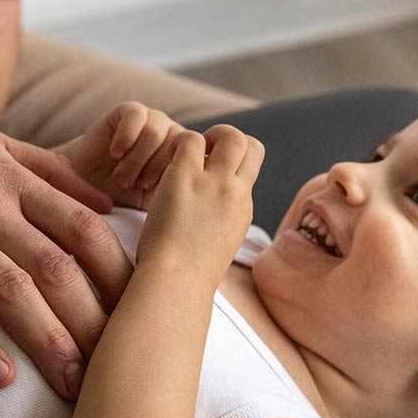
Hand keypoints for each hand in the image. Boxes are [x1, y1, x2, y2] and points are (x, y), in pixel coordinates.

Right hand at [0, 109, 129, 400]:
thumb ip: (49, 170)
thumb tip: (107, 201)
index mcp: (12, 177)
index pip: (82, 226)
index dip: (116, 271)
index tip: (141, 309)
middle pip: (54, 265)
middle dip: (91, 320)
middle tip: (115, 365)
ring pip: (8, 289)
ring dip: (46, 340)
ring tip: (72, 383)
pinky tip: (0, 378)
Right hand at [52, 102, 184, 209]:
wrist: (90, 182)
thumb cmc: (125, 195)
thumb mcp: (157, 200)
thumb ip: (179, 193)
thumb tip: (197, 197)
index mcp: (186, 155)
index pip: (194, 157)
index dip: (173, 173)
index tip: (152, 190)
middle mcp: (173, 135)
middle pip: (175, 144)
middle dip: (151, 169)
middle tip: (133, 186)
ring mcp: (154, 120)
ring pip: (154, 131)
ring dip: (136, 158)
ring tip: (122, 177)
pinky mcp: (132, 110)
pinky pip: (136, 116)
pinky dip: (125, 137)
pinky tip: (115, 154)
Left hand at [136, 125, 264, 286]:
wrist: (176, 282)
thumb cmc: (188, 274)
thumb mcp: (218, 245)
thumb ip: (221, 221)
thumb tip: (213, 214)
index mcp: (243, 207)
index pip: (253, 166)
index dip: (235, 159)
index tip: (212, 169)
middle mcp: (235, 192)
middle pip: (250, 144)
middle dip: (227, 140)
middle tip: (201, 154)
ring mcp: (214, 183)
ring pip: (229, 135)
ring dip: (205, 137)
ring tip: (182, 155)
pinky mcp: (186, 177)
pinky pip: (189, 138)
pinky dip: (177, 143)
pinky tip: (165, 163)